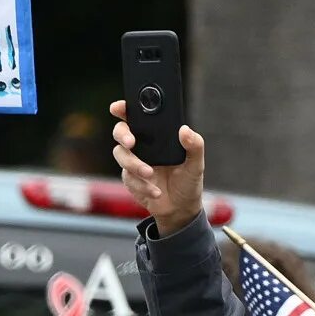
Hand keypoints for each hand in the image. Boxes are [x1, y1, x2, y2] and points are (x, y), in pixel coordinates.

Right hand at [108, 100, 207, 236]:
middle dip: (123, 135)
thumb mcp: (196, 163)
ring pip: (121, 155)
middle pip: (121, 132)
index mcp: (157, 136)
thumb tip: (184, 130)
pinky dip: (142, 185)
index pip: (138, 117)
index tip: (118, 107)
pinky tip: (156, 191)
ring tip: (150, 174)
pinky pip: (128, 177)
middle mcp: (142, 145)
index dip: (124, 109)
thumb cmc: (188, 182)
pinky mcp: (129, 178)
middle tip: (132, 142)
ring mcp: (133, 161)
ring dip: (134, 164)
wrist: (180, 208)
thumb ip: (194, 145)